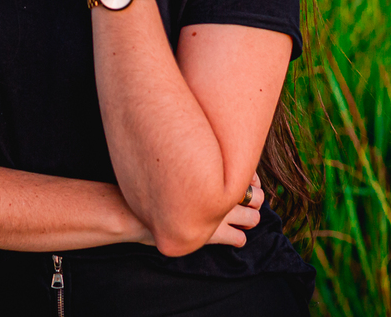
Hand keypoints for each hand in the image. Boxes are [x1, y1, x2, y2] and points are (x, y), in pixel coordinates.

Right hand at [130, 171, 266, 248]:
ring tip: (238, 220)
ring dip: (249, 220)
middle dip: (254, 200)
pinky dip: (238, 238)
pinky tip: (228, 236)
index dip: (251, 179)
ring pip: (254, 219)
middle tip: (243, 203)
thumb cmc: (149, 183)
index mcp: (213, 169)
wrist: (133, 211)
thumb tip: (203, 149)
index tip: (244, 182)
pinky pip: (239, 239)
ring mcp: (218, 214)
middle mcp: (220, 190)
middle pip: (257, 196)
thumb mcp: (171, 162)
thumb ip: (191, 159)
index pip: (249, 173)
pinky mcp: (211, 235)